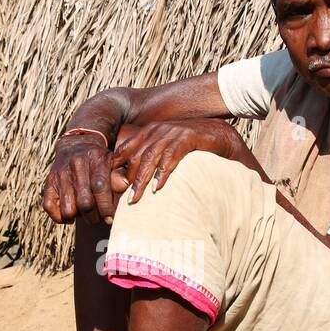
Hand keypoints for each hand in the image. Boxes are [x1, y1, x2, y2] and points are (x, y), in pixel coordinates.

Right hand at [41, 132, 126, 224]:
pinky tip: (71, 215)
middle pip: (84, 202)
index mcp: (95, 158)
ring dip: (79, 218)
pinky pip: (49, 206)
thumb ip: (120, 175)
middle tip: (99, 219)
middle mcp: (76, 164)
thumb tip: (124, 187)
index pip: (99, 187)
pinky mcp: (49, 181)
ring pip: (68, 209)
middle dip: (94, 217)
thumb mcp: (113, 162)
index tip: (110, 218)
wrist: (76, 144)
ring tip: (87, 215)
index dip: (105, 207)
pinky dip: (60, 217)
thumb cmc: (99, 159)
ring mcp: (60, 173)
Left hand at [110, 119, 241, 202]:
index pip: (126, 149)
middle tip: (126, 201)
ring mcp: (173, 132)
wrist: (219, 134)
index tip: (110, 187)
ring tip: (135, 198)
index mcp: (149, 132)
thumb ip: (151, 158)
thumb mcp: (166, 149)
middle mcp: (158, 130)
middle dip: (129, 180)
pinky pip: (171, 156)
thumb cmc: (191, 146)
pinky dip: (163, 172)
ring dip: (142, 180)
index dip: (116, 167)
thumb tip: (135, 179)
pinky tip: (158, 187)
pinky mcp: (188, 137)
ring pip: (150, 157)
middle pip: (136, 156)